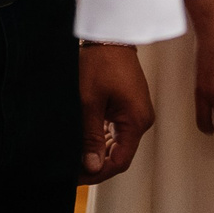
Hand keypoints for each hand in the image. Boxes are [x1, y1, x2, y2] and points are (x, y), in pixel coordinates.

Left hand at [78, 43, 155, 182]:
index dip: (97, 173)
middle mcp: (141, 120)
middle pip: (119, 154)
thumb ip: (91, 136)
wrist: (110, 36)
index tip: (76, 176)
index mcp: (136, 120)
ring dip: (97, 152)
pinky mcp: (130, 106)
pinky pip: (117, 130)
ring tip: (75, 157)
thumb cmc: (101, 61)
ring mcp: (136, 113)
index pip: (119, 161)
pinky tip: (85, 141)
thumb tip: (92, 166)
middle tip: (71, 169)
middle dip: (95, 164)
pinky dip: (101, 138)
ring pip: (117, 144)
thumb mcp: (89, 102)